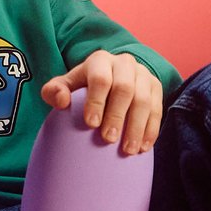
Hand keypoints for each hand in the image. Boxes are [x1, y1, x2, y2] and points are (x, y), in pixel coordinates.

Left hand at [40, 49, 162, 155]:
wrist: (108, 80)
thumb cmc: (81, 88)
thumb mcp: (64, 86)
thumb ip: (54, 91)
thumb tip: (61, 101)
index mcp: (100, 60)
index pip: (100, 79)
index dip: (96, 101)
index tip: (91, 124)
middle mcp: (125, 63)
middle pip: (125, 89)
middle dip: (117, 116)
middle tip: (109, 140)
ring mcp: (143, 74)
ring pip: (144, 100)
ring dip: (137, 127)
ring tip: (128, 150)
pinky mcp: (156, 87)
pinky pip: (157, 109)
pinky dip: (151, 130)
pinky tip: (143, 147)